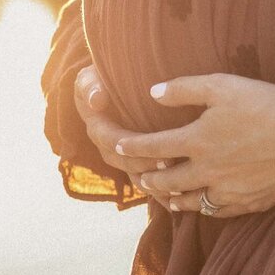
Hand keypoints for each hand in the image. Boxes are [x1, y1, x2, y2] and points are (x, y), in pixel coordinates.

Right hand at [73, 65, 172, 206]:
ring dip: (158, 185)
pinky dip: (164, 194)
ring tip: (181, 185)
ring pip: (138, 180)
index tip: (156, 145)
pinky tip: (184, 198)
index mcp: (97, 128)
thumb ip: (91, 85)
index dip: (131, 145)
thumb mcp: (94, 76)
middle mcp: (109, 148)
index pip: (111, 141)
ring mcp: (125, 160)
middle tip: (172, 164)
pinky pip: (149, 186)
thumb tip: (97, 100)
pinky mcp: (140, 166)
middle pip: (127, 164)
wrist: (123, 83)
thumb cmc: (109, 76)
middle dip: (148, 166)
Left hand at [115, 73, 274, 218]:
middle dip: (150, 178)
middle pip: (167, 181)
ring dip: (173, 198)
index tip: (119, 145)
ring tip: (165, 196)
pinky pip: (217, 212)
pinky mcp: (249, 202)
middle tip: (142, 177)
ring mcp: (227, 190)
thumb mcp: (223, 85)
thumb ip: (185, 88)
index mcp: (197, 140)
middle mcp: (207, 170)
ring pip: (190, 202)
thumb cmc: (267, 104)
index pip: (153, 147)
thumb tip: (153, 92)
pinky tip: (202, 205)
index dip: (132, 147)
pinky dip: (203, 209)